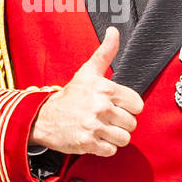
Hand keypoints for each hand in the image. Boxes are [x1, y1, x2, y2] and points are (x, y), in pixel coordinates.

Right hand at [30, 26, 143, 156]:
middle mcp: (101, 107)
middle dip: (120, 124)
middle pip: (132, 123)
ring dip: (114, 137)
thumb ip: (105, 52)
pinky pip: (111, 150)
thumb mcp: (88, 72)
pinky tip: (94, 138)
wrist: (44, 117)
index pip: (137, 105)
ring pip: (124, 139)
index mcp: (105, 89)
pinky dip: (104, 148)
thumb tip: (114, 31)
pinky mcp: (88, 143)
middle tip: (105, 119)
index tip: (115, 106)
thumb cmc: (71, 95)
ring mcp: (94, 126)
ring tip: (101, 129)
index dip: (128, 107)